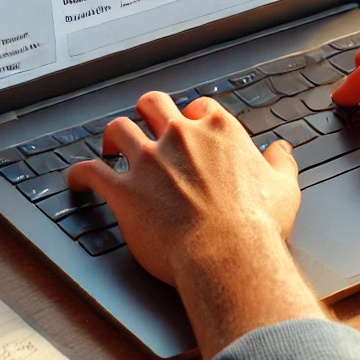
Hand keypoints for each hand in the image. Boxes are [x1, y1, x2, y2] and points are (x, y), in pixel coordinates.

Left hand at [68, 91, 299, 283]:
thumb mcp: (283, 188)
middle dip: (147, 112)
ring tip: (110, 146)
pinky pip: (91, 172)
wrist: (228, 256)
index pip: (199, 107)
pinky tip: (76, 179)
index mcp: (217, 130)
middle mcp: (179, 137)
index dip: (192, 117)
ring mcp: (148, 161)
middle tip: (145, 124)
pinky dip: (79, 174)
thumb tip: (280, 150)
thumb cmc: (256, 226)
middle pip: (153, 103)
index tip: (191, 129)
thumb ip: (280, 163)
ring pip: (118, 129)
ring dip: (112, 137)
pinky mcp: (123, 190)